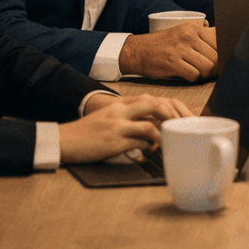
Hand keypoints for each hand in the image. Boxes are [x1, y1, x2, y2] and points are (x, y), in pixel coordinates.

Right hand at [59, 94, 192, 163]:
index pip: (153, 97)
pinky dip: (149, 147)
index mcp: (121, 103)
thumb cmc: (88, 132)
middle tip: (183, 128)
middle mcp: (121, 110)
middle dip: (174, 116)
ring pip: (151, 124)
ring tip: (168, 142)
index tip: (183, 117)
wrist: (64, 140)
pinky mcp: (114, 142)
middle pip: (156, 105)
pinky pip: (139, 142)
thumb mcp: (109, 117)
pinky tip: (151, 151)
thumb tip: (153, 131)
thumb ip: (129, 118)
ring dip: (163, 134)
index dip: (172, 106)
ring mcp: (118, 126)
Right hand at [118, 23, 217, 81]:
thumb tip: (227, 44)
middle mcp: (189, 36)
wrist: (138, 50)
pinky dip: (193, 78)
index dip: (222, 55)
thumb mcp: (184, 33)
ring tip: (198, 73)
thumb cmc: (164, 44)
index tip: (219, 62)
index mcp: (194, 27)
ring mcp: (180, 49)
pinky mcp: (172, 62)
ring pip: (208, 67)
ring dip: (204, 74)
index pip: (220, 42)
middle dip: (215, 68)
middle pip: (216, 57)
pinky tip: (187, 75)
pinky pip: (194, 75)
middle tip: (208, 72)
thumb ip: (203, 37)